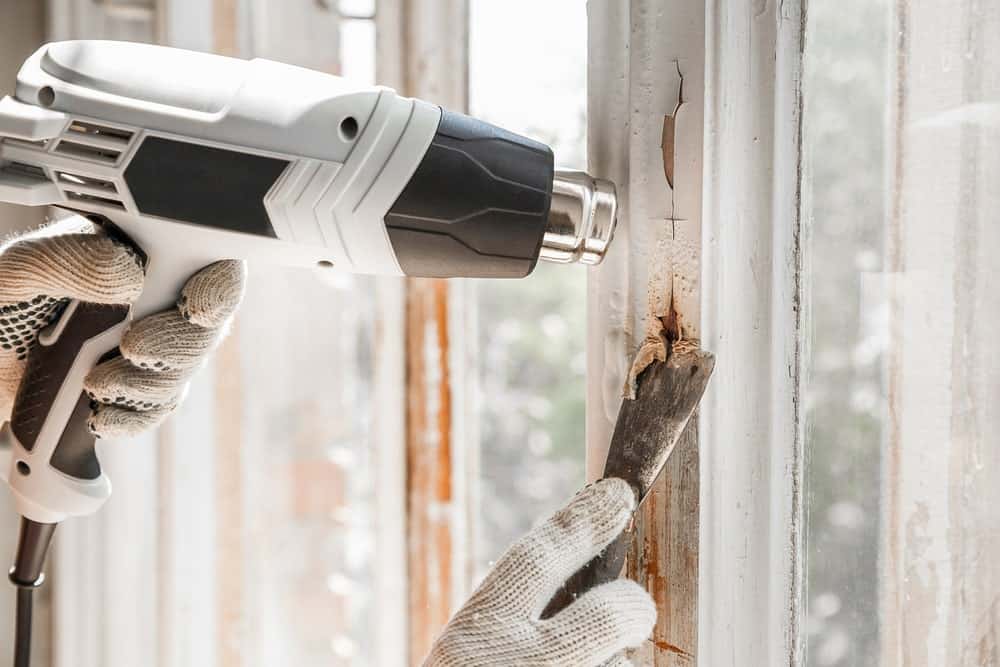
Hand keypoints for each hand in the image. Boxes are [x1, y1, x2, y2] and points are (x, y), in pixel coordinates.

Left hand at [0, 216, 244, 437]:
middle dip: (178, 346)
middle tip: (134, 349)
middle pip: (204, 325)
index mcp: (132, 253)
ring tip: (97, 384)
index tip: (195, 307)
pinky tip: (100, 415)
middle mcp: (149, 298)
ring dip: (149, 386)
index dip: (217, 285)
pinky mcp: (130, 389)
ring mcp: (144, 345)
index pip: (203, 261)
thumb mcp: (15, 274)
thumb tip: (130, 273)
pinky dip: (134, 418)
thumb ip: (66, 262)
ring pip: (183, 371)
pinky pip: (157, 408)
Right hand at [424, 478, 655, 666]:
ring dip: (611, 664)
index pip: (536, 559)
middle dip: (630, 606)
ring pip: (619, 666)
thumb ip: (505, 624)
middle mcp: (514, 665)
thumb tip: (575, 587)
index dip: (582, 521)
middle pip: (609, 616)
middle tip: (635, 605)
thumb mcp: (468, 653)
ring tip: (583, 663)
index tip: (615, 493)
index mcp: (474, 637)